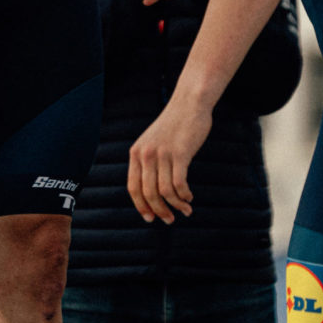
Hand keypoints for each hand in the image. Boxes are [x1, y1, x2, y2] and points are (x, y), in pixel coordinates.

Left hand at [127, 98, 211, 222]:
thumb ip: (150, 162)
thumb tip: (153, 192)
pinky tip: (189, 198)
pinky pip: (179, 184)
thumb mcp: (154, 142)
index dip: (141, 206)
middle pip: (148, 193)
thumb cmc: (175, 125)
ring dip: (176, 206)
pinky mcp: (180, 153)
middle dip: (159, 211)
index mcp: (136, 152)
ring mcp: (162, 154)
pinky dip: (184, 196)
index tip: (150, 218)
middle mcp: (146, 154)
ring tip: (186, 210)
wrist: (190, 103)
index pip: (133, 188)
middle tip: (170, 220)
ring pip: (165, 192)